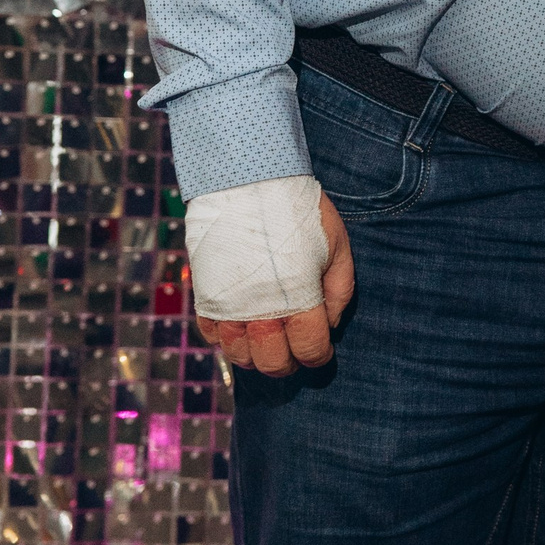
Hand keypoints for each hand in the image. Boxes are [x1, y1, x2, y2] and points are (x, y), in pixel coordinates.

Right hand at [200, 195, 354, 374]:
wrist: (247, 181)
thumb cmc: (299, 212)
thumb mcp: (337, 246)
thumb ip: (339, 291)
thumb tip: (328, 325)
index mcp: (298, 299)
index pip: (310, 350)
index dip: (318, 356)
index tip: (320, 349)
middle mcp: (260, 310)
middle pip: (273, 362)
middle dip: (288, 363)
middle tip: (295, 350)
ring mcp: (228, 305)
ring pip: (239, 355)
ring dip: (256, 355)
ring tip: (268, 341)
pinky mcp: (205, 294)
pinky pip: (210, 334)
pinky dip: (225, 339)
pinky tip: (240, 326)